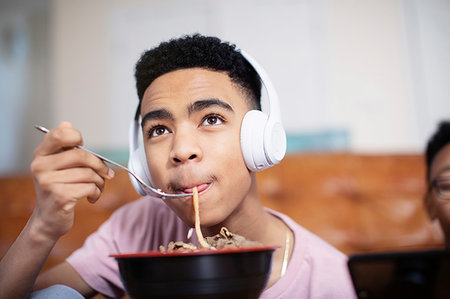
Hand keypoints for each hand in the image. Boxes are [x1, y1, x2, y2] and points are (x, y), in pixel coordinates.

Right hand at [29, 121, 113, 240]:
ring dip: (100, 182)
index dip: (76, 137)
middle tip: (106, 174)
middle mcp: (41, 167)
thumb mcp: (58, 166)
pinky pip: (90, 187)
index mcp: (41, 155)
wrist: (49, 219)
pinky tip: (91, 197)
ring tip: (97, 188)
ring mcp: (48, 182)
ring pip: (88, 173)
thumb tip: (67, 124)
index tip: (84, 146)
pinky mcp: (60, 196)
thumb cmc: (58, 189)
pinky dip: (96, 193)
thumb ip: (64, 146)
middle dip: (99, 165)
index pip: (59, 134)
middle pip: (81, 155)